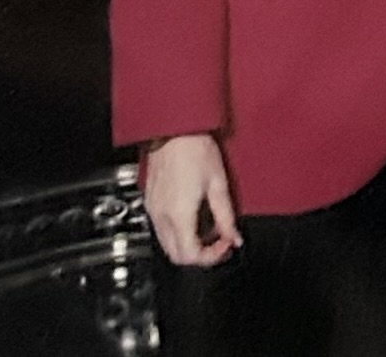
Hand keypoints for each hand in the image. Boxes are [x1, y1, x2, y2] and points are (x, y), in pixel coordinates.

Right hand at [142, 133, 241, 265]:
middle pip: (176, 255)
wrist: (172, 127)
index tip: (226, 244)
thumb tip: (235, 237)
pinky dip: (178, 231)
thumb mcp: (218, 183)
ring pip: (167, 243)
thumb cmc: (193, 147)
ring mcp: (153, 207)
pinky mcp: (151, 199)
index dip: (211, 257)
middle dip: (199, 254)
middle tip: (219, 242)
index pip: (190, 256)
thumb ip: (226, 216)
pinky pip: (162, 227)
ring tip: (209, 227)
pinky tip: (193, 215)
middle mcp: (162, 215)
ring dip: (189, 243)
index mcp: (179, 214)